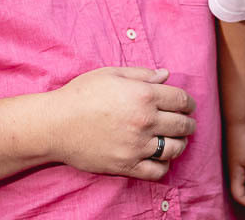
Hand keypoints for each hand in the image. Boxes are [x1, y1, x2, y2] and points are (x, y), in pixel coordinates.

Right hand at [47, 67, 195, 180]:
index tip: (188, 105)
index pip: (181, 100)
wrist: (55, 124)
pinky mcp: (126, 165)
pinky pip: (157, 170)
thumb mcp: (112, 74)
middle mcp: (145, 121)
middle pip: (182, 125)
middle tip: (187, 123)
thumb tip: (166, 74)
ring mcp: (137, 145)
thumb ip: (143, 74)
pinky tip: (161, 157)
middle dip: (189, 123)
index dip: (189, 103)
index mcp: (144, 95)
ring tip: (177, 140)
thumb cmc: (81, 94)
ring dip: (180, 144)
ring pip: (174, 148)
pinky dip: (164, 165)